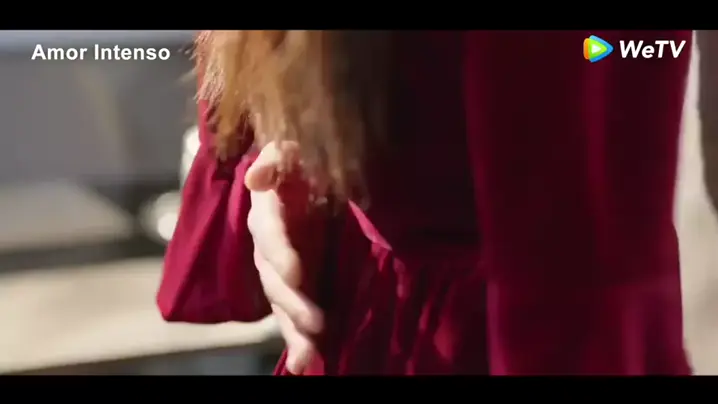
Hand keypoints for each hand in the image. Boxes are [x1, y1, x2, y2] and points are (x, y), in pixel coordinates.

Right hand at [245, 141, 324, 374]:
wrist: (311, 185)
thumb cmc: (303, 165)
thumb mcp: (292, 151)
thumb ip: (276, 158)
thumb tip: (255, 178)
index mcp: (268, 213)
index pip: (270, 234)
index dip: (280, 252)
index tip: (297, 272)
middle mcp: (269, 247)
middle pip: (274, 278)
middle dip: (294, 301)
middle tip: (317, 322)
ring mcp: (281, 272)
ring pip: (282, 305)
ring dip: (294, 330)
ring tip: (307, 356)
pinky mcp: (296, 288)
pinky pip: (293, 316)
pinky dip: (297, 340)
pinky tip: (302, 363)